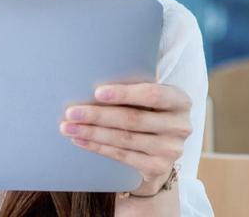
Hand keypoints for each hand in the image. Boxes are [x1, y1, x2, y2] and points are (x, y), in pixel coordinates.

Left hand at [59, 83, 191, 194]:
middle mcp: (180, 125)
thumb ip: (130, 87)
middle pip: (133, 119)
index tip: (97, 92)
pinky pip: (122, 156)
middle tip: (71, 112)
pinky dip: (98, 147)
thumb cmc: (146, 110)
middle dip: (97, 115)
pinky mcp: (158, 167)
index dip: (124, 93)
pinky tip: (80, 140)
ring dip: (91, 133)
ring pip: (124, 139)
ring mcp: (171, 149)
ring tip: (68, 127)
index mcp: (180, 100)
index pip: (152, 94)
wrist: (159, 148)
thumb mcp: (146, 96)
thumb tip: (87, 81)